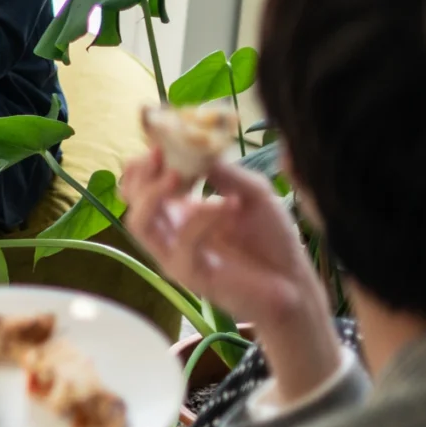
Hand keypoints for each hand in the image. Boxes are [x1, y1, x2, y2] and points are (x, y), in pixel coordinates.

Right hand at [119, 147, 341, 399]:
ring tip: (177, 175)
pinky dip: (202, 218)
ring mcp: (175, 254)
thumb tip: (193, 144)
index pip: (141, 185)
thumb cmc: (271, 239)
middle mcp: (171, 232)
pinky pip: (182, 244)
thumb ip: (222, 171)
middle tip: (160, 154)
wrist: (295, 284)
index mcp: (180, 211)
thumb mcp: (250, 191)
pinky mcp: (189, 274)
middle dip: (140, 174)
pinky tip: (229, 204)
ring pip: (139, 223)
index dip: (143, 162)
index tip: (158, 141)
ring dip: (153, 194)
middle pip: (131, 201)